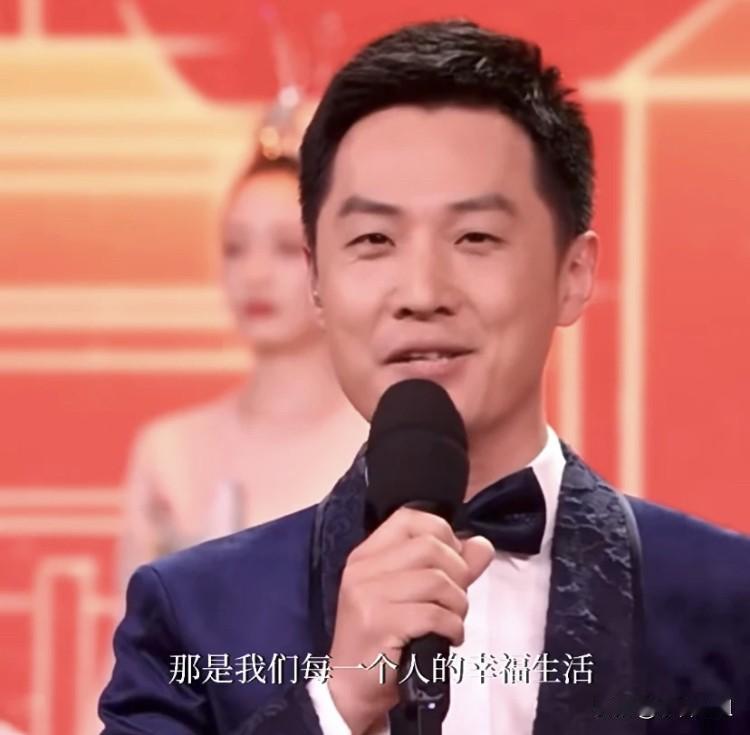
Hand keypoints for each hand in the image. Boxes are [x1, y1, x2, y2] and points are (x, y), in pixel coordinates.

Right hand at [327, 507, 493, 733]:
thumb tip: (482, 545)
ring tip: (452, 622)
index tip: (452, 563)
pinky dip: (453, 627)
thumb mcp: (412, 597)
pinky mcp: (378, 624)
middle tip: (456, 601)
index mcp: (366, 555)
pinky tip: (449, 638)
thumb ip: (448, 568)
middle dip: (458, 574)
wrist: (350, 690)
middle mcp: (362, 568)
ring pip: (436, 580)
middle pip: (430, 547)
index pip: (409, 518)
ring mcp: (367, 595)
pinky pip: (434, 614)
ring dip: (458, 605)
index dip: (442, 534)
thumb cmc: (384, 640)